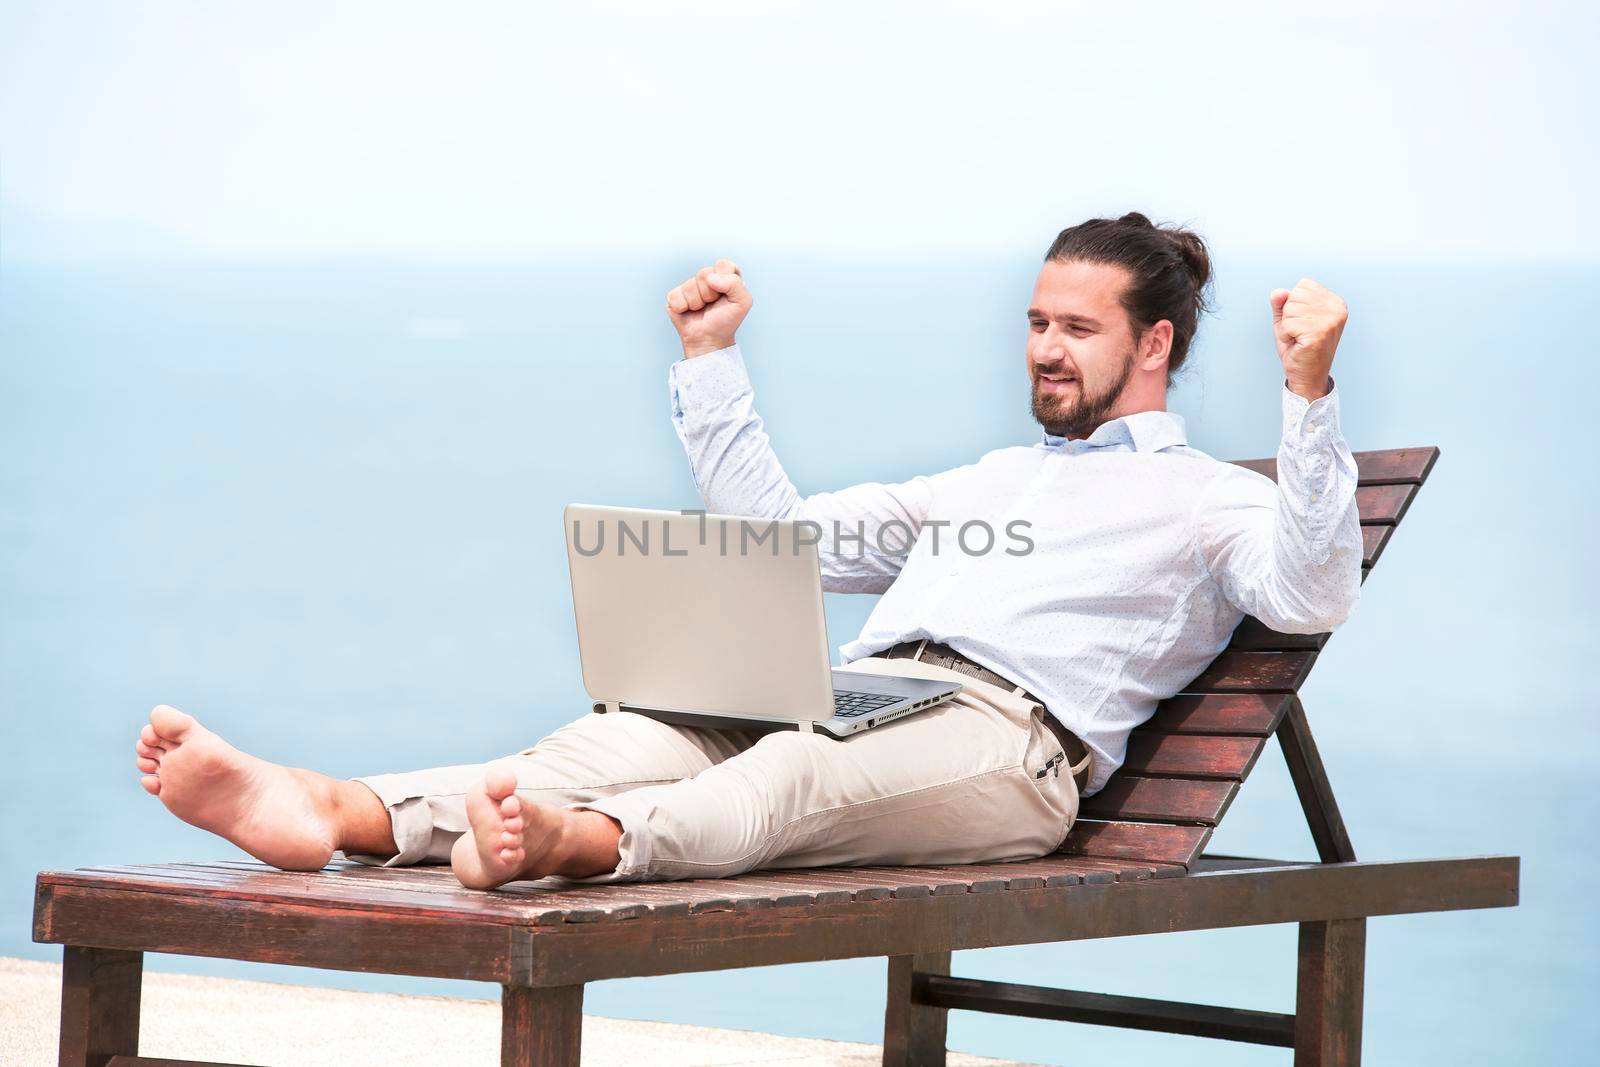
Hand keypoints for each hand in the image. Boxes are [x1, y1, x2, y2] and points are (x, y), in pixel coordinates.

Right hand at [666, 258, 752, 357]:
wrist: (708, 339)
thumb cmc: (726, 321)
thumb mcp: (743, 302)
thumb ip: (735, 284)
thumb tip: (711, 278)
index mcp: (725, 275)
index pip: (723, 264)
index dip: (724, 280)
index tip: (727, 295)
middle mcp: (707, 278)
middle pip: (704, 273)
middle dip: (710, 293)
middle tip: (713, 304)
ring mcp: (690, 286)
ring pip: (690, 285)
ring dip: (697, 302)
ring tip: (702, 309)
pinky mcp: (675, 295)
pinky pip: (676, 295)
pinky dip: (683, 307)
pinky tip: (689, 312)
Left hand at [1269, 278, 1346, 400]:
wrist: (1307, 375)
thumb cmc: (1298, 346)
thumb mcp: (1287, 319)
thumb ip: (1282, 303)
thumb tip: (1278, 292)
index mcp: (1335, 302)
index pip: (1303, 285)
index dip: (1294, 304)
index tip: (1303, 322)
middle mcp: (1337, 309)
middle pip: (1295, 295)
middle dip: (1289, 315)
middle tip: (1299, 332)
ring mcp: (1330, 321)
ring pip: (1290, 309)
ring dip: (1287, 326)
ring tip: (1298, 338)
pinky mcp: (1319, 333)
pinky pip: (1288, 324)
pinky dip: (1286, 336)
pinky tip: (1297, 344)